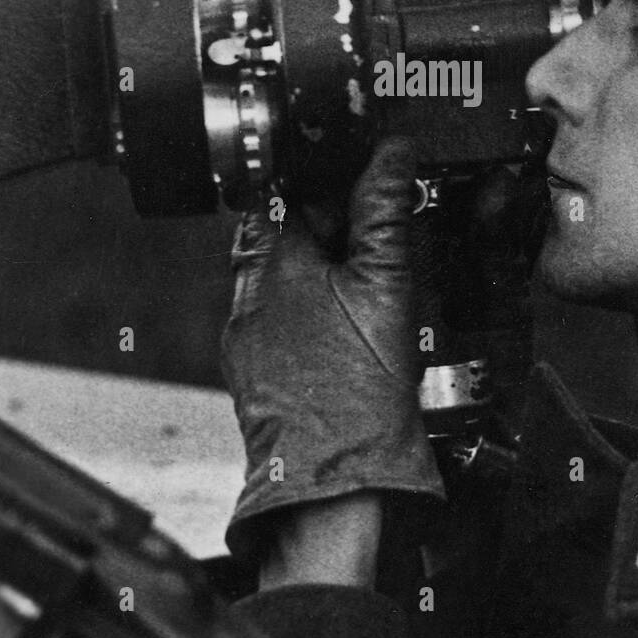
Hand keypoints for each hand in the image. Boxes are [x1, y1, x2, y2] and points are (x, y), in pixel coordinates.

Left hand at [221, 137, 443, 562]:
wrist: (334, 481)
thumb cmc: (358, 395)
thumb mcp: (388, 287)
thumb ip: (386, 213)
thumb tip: (393, 155)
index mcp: (273, 257)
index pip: (289, 184)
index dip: (330, 176)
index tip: (364, 179)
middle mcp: (247, 287)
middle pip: (284, 226)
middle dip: (331, 222)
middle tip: (378, 236)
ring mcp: (244, 328)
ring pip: (282, 270)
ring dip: (320, 264)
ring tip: (367, 287)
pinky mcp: (250, 363)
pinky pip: (278, 312)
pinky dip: (310, 306)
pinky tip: (346, 326)